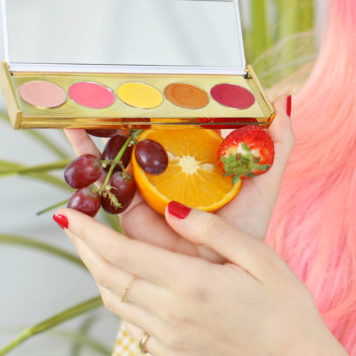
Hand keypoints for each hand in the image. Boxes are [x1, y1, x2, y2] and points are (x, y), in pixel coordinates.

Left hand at [54, 198, 355, 355]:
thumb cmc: (286, 306)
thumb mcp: (259, 257)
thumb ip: (212, 231)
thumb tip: (170, 209)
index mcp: (191, 284)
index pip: (123, 254)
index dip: (90, 232)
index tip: (67, 214)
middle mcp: (171, 315)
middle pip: (109, 278)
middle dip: (85, 248)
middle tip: (71, 223)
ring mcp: (170, 341)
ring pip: (117, 304)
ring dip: (99, 274)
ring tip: (93, 249)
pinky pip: (136, 326)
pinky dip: (124, 301)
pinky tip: (131, 285)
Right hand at [61, 93, 292, 263]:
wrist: (227, 273)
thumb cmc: (247, 227)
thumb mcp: (265, 179)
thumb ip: (277, 143)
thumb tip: (282, 98)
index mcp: (194, 160)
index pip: (172, 124)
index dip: (157, 104)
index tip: (143, 81)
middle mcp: (165, 173)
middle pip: (136, 137)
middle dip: (116, 115)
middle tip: (102, 90)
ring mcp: (144, 191)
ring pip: (113, 157)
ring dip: (92, 135)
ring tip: (76, 112)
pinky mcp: (127, 214)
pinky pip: (102, 189)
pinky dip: (84, 168)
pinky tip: (73, 148)